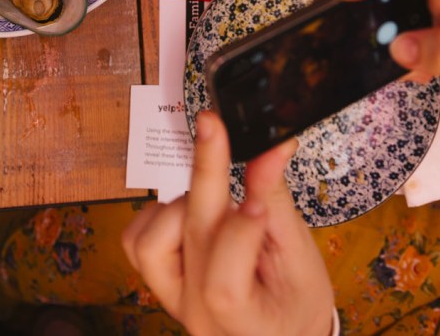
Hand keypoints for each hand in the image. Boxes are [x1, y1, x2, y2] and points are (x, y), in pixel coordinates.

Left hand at [122, 111, 335, 335]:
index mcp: (241, 320)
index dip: (240, 229)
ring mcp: (171, 297)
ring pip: (151, 241)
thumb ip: (278, 204)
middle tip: (213, 125)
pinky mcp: (158, 279)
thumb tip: (270, 149)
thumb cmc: (297, 301)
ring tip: (217, 203)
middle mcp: (196, 312)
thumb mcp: (301, 259)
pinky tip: (189, 211)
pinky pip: (138, 240)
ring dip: (181, 206)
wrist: (281, 330)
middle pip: (190, 239)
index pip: (224, 280)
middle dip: (204, 174)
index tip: (260, 191)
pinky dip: (158, 215)